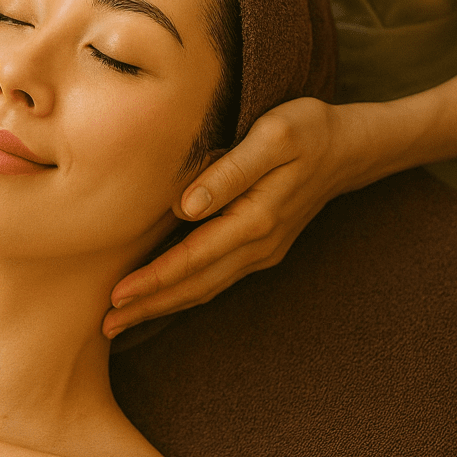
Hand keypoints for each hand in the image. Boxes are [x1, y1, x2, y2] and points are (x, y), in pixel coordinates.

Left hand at [103, 97, 355, 338]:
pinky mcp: (262, 247)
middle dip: (150, 307)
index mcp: (256, 218)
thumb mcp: (272, 137)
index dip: (154, 279)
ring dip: (165, 306)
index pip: (193, 258)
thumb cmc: (307, 131)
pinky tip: (165, 297)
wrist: (351, 148)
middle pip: (196, 285)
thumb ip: (229, 172)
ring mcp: (263, 251)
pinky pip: (218, 279)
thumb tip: (186, 207)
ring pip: (206, 288)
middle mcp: (259, 244)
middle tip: (105, 325)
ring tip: (124, 320)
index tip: (116, 295)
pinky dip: (188, 292)